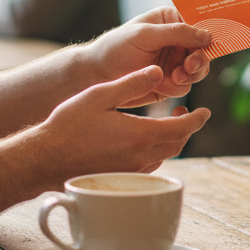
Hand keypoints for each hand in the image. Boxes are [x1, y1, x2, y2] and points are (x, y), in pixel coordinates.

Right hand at [34, 66, 210, 182]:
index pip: (183, 128)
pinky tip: (146, 140)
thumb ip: (132, 83)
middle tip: (187, 113)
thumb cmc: (69, 125)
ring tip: (169, 123)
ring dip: (172, 140)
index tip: (205, 111)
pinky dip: (157, 151)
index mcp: (140, 135)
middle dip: (187, 128)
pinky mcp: (120, 178)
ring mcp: (131, 171)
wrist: (44, 159)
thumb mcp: (101, 95)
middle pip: (177, 144)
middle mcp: (140, 157)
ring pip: (164, 156)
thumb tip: (158, 71)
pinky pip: (149, 165)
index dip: (197, 119)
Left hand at [87, 7, 212, 104]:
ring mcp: (175, 62)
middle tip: (187, 67)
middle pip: (204, 51)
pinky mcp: (170, 83)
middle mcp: (177, 41)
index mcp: (172, 20)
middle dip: (198, 61)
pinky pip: (185, 86)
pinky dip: (176, 88)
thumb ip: (178, 33)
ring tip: (173, 78)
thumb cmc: (116, 47)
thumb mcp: (146, 35)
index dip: (207, 37)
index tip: (204, 47)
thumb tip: (208, 35)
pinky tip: (160, 86)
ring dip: (188, 76)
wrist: (96, 76)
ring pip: (198, 71)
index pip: (199, 25)